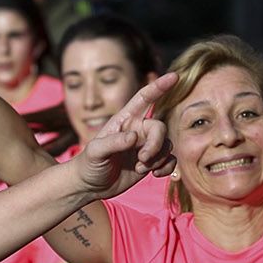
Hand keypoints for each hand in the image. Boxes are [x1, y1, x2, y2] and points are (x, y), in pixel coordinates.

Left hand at [73, 73, 178, 198]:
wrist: (90, 185)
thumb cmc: (88, 164)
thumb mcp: (95, 152)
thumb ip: (113, 142)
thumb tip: (134, 137)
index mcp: (124, 120)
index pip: (144, 98)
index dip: (159, 87)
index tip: (174, 76)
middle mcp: (137, 130)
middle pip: (160, 128)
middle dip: (156, 145)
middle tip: (142, 160)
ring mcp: (145, 146)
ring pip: (166, 145)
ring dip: (157, 159)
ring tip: (140, 168)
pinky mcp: (150, 162)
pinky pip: (169, 160)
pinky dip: (166, 167)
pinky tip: (155, 175)